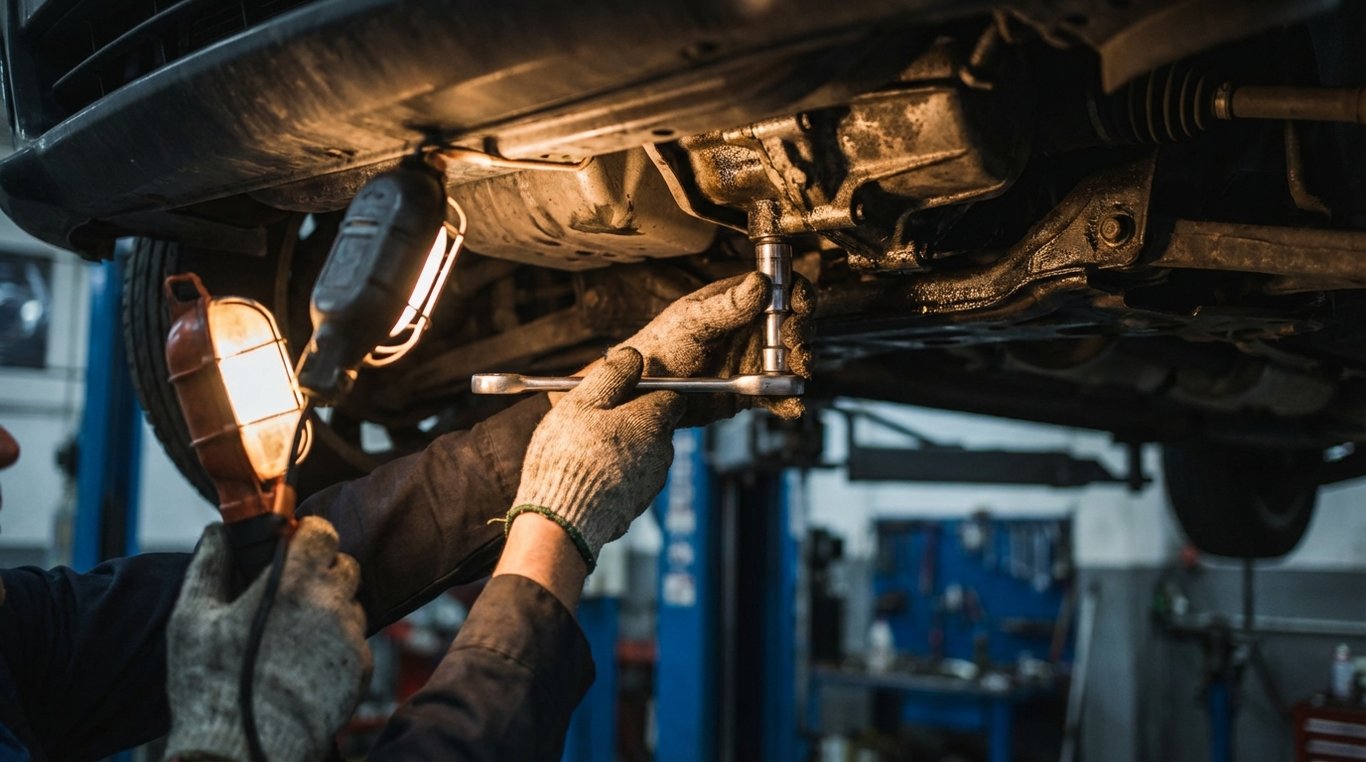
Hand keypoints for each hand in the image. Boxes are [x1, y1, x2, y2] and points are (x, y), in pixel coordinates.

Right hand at [165, 517, 371, 761]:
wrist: (242, 749)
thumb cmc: (211, 685)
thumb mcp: (191, 619)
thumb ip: (208, 565)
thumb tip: (218, 532)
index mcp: (293, 582)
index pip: (322, 533)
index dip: (306, 536)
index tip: (290, 548)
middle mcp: (331, 604)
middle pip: (343, 566)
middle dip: (320, 572)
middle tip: (288, 595)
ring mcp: (351, 638)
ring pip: (351, 605)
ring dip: (329, 610)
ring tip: (291, 638)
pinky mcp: (362, 670)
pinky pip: (356, 643)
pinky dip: (336, 647)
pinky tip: (303, 666)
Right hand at [508, 347, 682, 569]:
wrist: (562, 521)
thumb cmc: (568, 456)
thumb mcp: (582, 403)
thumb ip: (611, 376)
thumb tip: (633, 357)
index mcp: (653, 422)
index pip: (670, 395)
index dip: (646, 390)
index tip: (620, 392)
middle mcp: (662, 452)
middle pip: (656, 425)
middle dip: (631, 420)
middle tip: (593, 421)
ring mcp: (652, 483)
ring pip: (643, 453)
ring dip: (623, 447)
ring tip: (585, 450)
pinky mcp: (637, 506)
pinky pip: (632, 479)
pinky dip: (616, 474)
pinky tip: (588, 476)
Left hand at [621, 271, 813, 424]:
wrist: (643, 391)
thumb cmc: (660, 345)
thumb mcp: (691, 321)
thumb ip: (727, 305)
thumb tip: (761, 282)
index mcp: (740, 302)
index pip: (782, 288)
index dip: (799, 294)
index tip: (800, 306)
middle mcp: (752, 328)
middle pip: (796, 323)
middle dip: (804, 330)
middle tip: (794, 340)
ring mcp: (754, 360)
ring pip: (793, 359)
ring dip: (802, 364)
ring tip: (796, 369)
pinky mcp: (751, 391)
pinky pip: (778, 396)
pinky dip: (789, 401)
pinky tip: (790, 405)